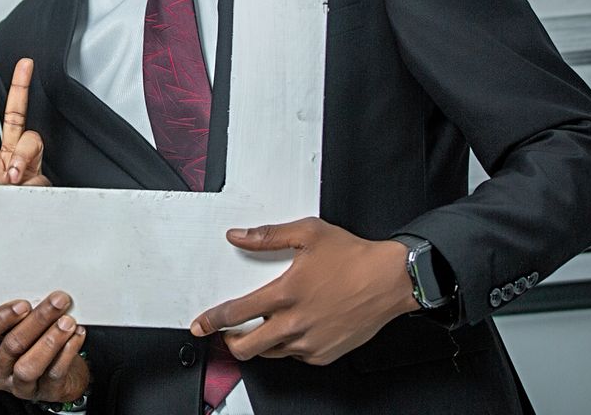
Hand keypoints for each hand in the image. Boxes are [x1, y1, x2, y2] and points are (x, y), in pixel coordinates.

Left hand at [0, 58, 47, 184]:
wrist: (3, 243)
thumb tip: (16, 172)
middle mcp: (5, 156)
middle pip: (15, 114)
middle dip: (20, 86)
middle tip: (25, 64)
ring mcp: (26, 166)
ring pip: (31, 139)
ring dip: (23, 153)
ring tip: (13, 177)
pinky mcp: (41, 179)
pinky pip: (40, 167)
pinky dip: (32, 175)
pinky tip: (24, 187)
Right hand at [0, 292, 88, 403]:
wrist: (55, 369)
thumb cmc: (32, 339)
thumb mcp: (18, 324)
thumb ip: (20, 312)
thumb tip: (38, 290)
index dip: (0, 319)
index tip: (23, 304)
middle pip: (12, 345)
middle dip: (37, 320)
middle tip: (57, 301)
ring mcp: (19, 386)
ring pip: (30, 365)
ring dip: (51, 340)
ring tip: (67, 321)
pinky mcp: (45, 393)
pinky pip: (54, 374)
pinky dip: (67, 352)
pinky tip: (76, 335)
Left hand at [190, 217, 417, 365]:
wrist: (389, 280)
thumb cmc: (352, 256)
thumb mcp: (307, 233)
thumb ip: (267, 236)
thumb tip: (238, 236)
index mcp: (286, 293)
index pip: (237, 313)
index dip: (213, 320)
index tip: (201, 323)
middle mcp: (296, 323)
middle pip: (248, 346)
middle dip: (230, 341)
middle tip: (226, 332)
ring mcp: (311, 343)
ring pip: (271, 353)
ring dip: (258, 343)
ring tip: (258, 328)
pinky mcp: (326, 354)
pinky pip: (295, 356)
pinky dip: (286, 346)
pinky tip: (290, 329)